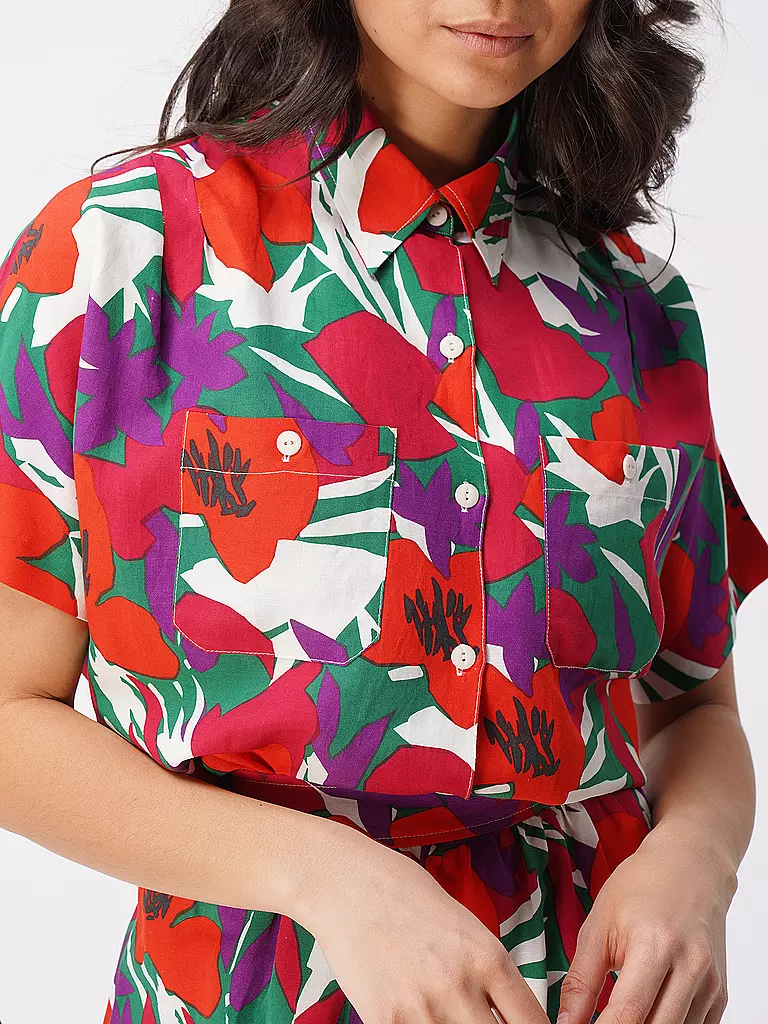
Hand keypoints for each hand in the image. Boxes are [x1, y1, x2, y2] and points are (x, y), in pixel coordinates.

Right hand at [290, 824, 549, 1023]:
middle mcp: (461, 987)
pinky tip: (414, 1018)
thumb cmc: (405, 895)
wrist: (347, 883)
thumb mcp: (464, 924)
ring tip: (446, 1018)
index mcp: (488, 958)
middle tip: (478, 1023)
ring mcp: (422, 1008)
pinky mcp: (384, 1020)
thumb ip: (488, 971)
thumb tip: (508, 1012)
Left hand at [555, 818, 736, 1023]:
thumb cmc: (640, 886)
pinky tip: (649, 1012)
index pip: (628, 1012)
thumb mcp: (598, 925)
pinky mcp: (720, 993)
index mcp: (655, 944)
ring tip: (622, 1013)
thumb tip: (568, 1023)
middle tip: (601, 1021)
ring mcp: (710, 982)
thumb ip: (581, 980)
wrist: (689, 865)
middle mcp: (690, 966)